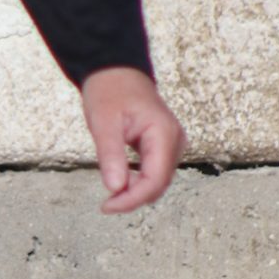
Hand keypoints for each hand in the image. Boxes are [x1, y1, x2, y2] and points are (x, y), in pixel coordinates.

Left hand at [80, 66, 183, 212]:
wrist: (116, 72)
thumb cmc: (109, 92)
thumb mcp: (103, 124)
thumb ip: (111, 156)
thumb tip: (115, 188)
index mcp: (163, 133)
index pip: (155, 179)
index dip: (132, 199)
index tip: (107, 207)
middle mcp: (175, 140)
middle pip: (159, 184)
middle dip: (133, 197)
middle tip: (106, 203)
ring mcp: (173, 143)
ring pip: (158, 181)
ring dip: (136, 191)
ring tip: (111, 187)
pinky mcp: (166, 146)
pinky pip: (156, 172)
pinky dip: (139, 181)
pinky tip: (121, 178)